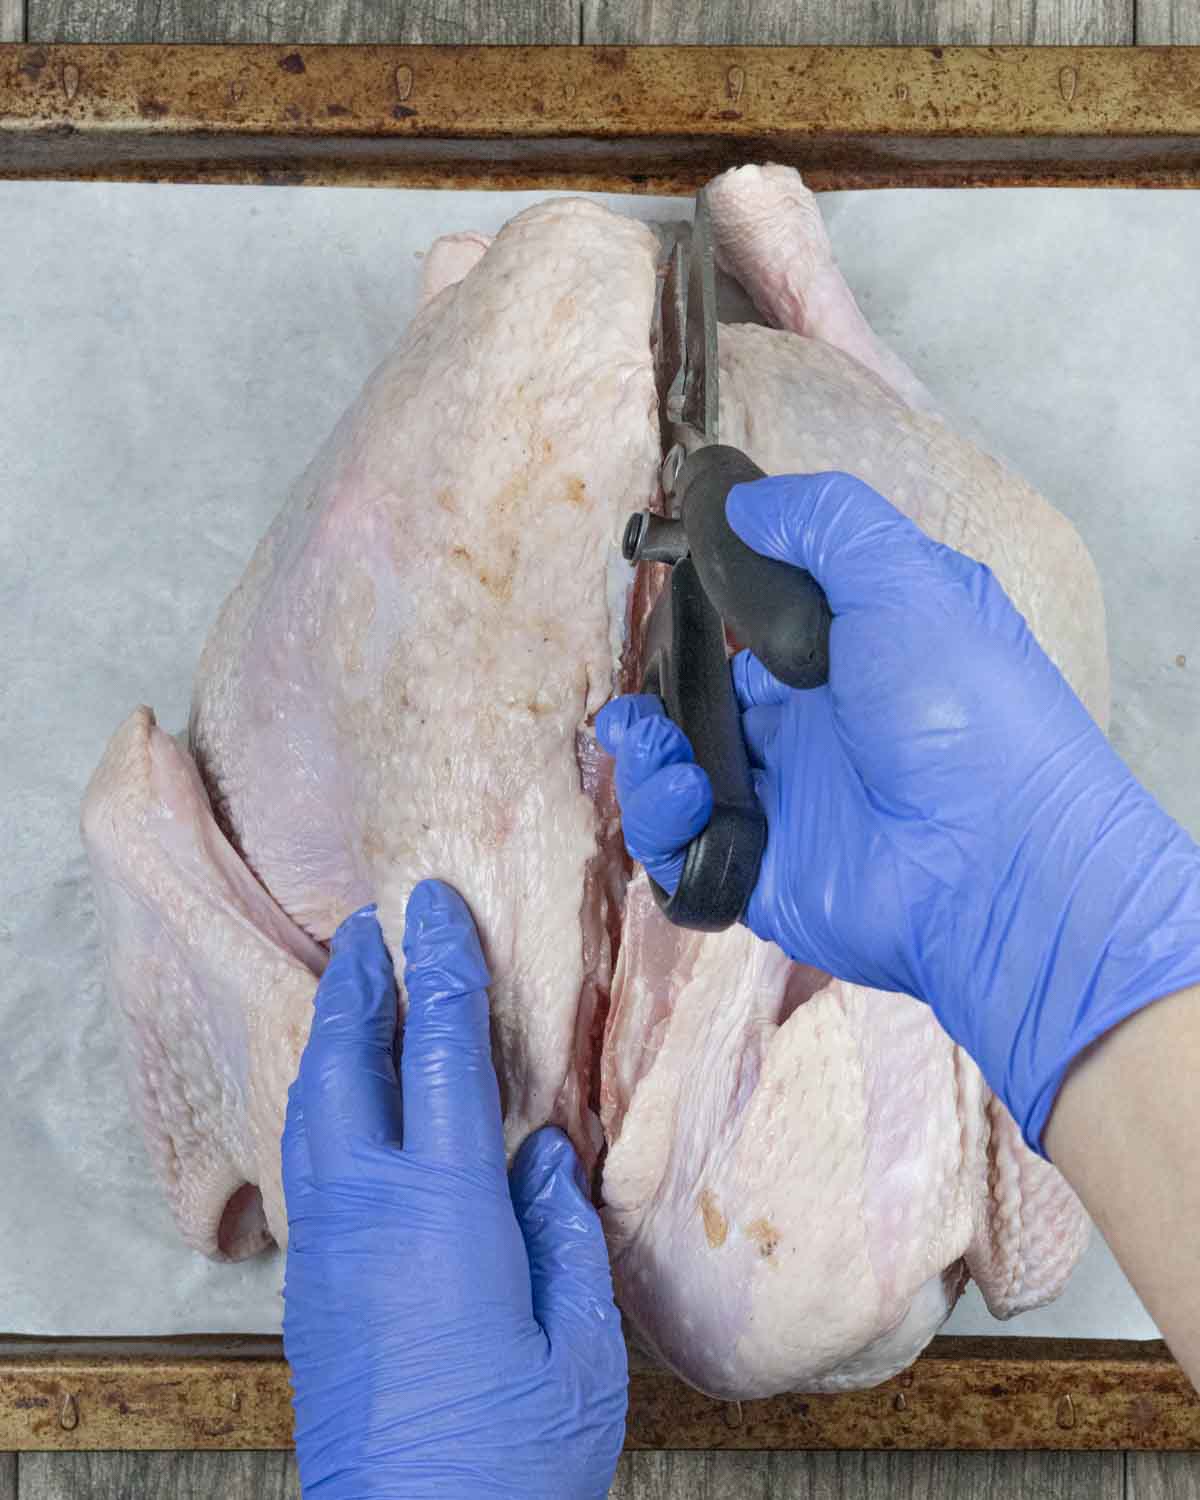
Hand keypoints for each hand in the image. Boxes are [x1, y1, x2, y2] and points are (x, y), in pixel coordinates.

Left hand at [282, 883, 626, 1498]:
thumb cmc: (510, 1459)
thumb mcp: (578, 1345)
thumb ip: (561, 1232)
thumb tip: (541, 1155)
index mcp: (443, 1211)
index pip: (442, 1056)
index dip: (443, 970)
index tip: (434, 906)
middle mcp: (369, 1212)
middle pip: (351, 1063)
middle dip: (360, 983)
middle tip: (371, 925)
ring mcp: (329, 1249)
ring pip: (314, 1109)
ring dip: (333, 1035)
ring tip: (350, 986)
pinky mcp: (313, 1288)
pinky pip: (310, 1159)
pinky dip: (324, 1098)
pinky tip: (343, 1098)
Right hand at [598, 472, 1199, 1154]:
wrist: (1001, 861)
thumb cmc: (968, 707)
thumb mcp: (906, 579)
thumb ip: (823, 522)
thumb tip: (740, 502)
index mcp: (850, 661)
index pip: (756, 633)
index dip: (705, 616)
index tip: (666, 596)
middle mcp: (815, 732)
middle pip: (705, 708)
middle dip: (658, 697)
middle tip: (641, 695)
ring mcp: (788, 806)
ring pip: (680, 777)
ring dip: (646, 755)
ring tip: (651, 741)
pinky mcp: (764, 874)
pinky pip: (683, 850)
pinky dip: (661, 820)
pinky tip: (686, 793)